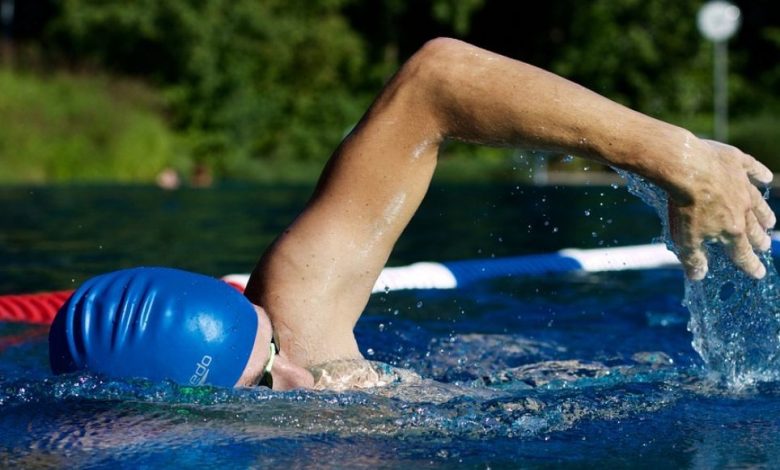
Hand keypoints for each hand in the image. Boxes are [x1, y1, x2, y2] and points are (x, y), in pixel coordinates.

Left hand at [667, 139, 774, 279]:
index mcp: (731, 230)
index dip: (750, 265)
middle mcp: (742, 209)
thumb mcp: (684, 239)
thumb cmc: (684, 206)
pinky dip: (760, 174)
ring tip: (770, 222)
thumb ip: (693, 258)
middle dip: (759, 240)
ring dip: (764, 214)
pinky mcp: (737, 164)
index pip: (743, 254)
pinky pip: (753, 170)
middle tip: (765, 245)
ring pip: (758, 203)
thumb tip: (698, 276)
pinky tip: (766, 177)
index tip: (759, 273)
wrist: (687, 168)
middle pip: (754, 229)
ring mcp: (742, 186)